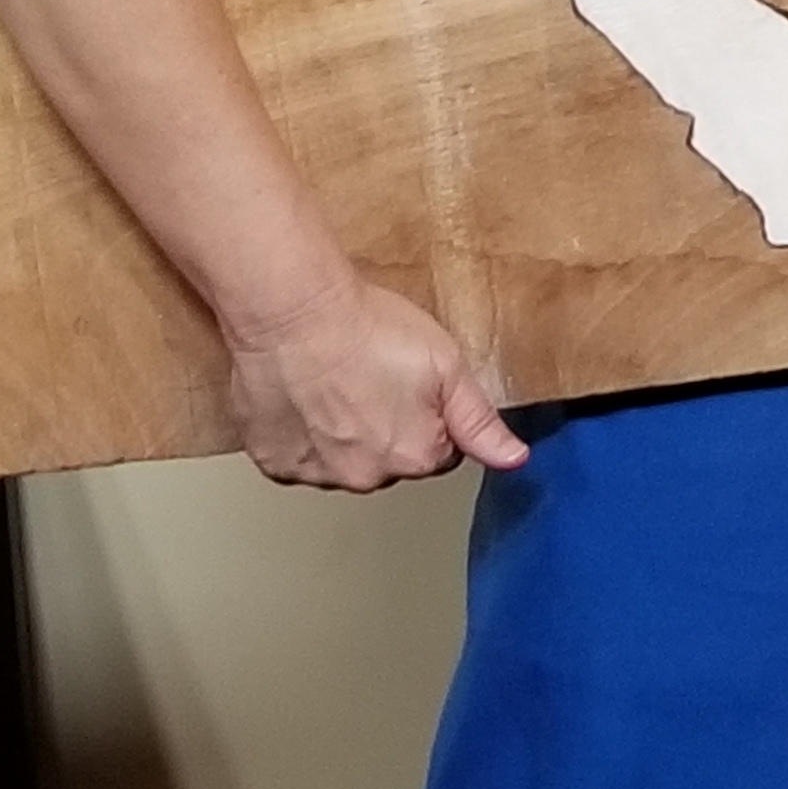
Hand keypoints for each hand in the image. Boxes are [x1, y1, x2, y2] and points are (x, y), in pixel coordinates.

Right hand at [217, 274, 529, 490]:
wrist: (292, 311)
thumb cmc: (366, 328)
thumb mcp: (448, 366)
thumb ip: (480, 421)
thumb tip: (514, 459)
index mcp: (413, 457)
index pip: (440, 452)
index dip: (431, 414)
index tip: (413, 384)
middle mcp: (364, 477)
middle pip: (389, 458)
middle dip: (387, 427)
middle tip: (371, 378)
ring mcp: (314, 472)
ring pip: (342, 458)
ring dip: (342, 432)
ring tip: (334, 384)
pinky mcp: (273, 460)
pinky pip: (297, 456)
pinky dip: (301, 434)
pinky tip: (304, 396)